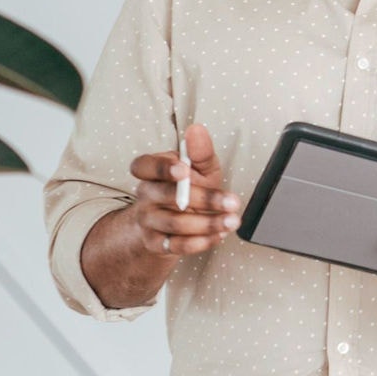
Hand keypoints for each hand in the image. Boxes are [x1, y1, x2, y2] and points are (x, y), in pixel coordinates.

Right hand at [124, 123, 239, 259]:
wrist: (173, 226)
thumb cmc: (190, 189)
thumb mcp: (199, 169)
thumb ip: (200, 153)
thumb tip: (196, 130)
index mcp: (151, 172)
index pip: (143, 166)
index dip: (160, 168)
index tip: (183, 169)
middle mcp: (145, 195)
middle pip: (167, 196)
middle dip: (203, 199)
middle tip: (232, 202)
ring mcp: (148, 220)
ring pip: (174, 223)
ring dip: (208, 223)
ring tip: (233, 220)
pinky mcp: (155, 243)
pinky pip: (175, 245)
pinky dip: (200, 242)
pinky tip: (219, 235)